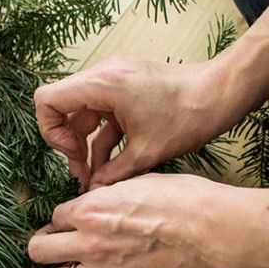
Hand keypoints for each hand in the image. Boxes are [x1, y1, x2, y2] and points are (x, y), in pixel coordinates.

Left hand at [27, 173, 243, 267]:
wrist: (214, 233)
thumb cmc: (184, 200)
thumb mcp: (138, 182)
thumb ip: (108, 196)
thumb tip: (98, 200)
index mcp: (89, 210)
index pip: (53, 217)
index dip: (63, 219)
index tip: (73, 222)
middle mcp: (88, 244)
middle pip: (38, 252)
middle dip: (46, 247)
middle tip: (59, 246)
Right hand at [33, 53, 243, 190]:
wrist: (221, 93)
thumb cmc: (189, 115)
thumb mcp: (146, 152)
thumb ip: (113, 173)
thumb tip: (93, 192)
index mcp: (102, 84)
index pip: (47, 100)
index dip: (51, 131)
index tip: (72, 154)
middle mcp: (103, 75)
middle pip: (62, 108)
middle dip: (68, 143)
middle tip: (82, 173)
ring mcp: (114, 79)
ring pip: (81, 113)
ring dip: (85, 143)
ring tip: (95, 175)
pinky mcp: (126, 87)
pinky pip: (101, 112)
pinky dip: (102, 136)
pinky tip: (111, 165)